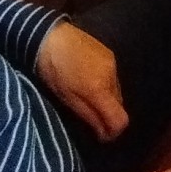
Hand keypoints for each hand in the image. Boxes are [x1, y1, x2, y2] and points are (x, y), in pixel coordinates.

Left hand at [36, 22, 127, 139]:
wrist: (49, 35)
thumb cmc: (53, 70)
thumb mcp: (67, 98)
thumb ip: (89, 116)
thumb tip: (104, 134)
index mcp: (100, 89)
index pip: (120, 119)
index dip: (113, 132)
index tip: (101, 136)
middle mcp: (112, 76)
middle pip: (120, 106)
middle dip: (108, 115)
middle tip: (91, 117)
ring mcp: (112, 63)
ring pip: (117, 91)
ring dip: (107, 100)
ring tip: (87, 97)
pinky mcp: (109, 54)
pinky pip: (113, 78)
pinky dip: (106, 86)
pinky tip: (89, 81)